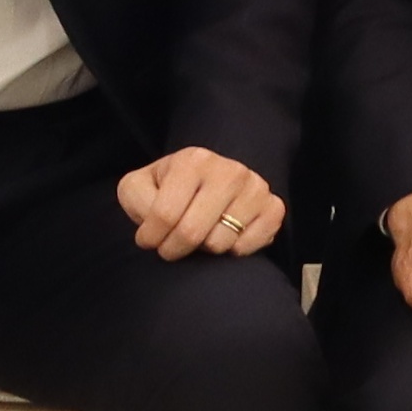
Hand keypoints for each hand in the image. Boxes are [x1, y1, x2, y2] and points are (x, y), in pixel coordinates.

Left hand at [120, 145, 286, 261]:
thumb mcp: (138, 188)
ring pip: (220, 244)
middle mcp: (229, 169)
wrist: (206, 184)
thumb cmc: (167, 190)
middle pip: (192, 233)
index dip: (151, 238)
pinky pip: (247, 247)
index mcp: (193, 160)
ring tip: (201, 233)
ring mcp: (255, 188)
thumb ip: (137, 201)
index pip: (164, 214)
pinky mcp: (274, 208)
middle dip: (174, 249)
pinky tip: (225, 235)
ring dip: (204, 249)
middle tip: (171, 246)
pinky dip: (232, 251)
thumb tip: (155, 224)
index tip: (148, 240)